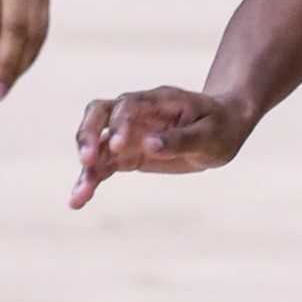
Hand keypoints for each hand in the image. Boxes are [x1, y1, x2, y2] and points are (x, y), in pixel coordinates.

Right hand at [70, 88, 251, 209]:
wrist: (224, 129)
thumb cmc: (220, 126)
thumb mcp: (210, 134)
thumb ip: (181, 139)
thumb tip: (149, 145)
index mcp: (158, 101)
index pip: (128, 105)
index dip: (120, 124)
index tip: (120, 147)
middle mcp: (137, 113)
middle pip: (98, 113)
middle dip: (88, 134)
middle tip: (87, 159)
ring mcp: (129, 133)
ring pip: (96, 143)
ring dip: (86, 167)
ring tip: (79, 195)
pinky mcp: (127, 153)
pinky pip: (103, 165)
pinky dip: (90, 180)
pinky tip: (78, 200)